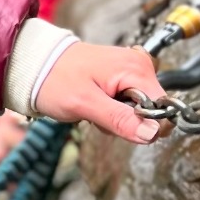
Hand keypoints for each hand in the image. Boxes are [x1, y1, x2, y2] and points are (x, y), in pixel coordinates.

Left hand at [33, 42, 168, 145]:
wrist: (35, 65)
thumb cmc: (54, 78)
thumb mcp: (85, 103)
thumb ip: (120, 119)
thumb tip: (153, 133)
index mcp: (137, 69)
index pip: (163, 108)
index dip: (143, 123)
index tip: (117, 121)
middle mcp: (139, 66)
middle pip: (151, 111)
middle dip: (127, 121)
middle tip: (99, 112)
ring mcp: (131, 72)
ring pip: (139, 112)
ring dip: (116, 117)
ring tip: (93, 105)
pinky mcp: (122, 78)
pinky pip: (128, 105)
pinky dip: (111, 110)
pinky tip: (95, 102)